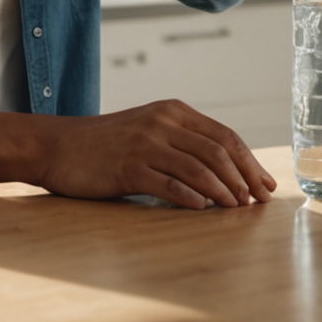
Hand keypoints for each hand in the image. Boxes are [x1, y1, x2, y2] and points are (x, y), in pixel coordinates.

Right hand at [32, 99, 278, 209]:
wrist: (56, 146)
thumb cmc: (105, 144)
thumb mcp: (147, 130)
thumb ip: (181, 142)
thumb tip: (226, 173)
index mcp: (172, 111)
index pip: (224, 135)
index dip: (249, 162)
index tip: (265, 185)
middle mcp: (162, 122)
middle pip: (218, 151)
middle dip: (244, 178)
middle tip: (258, 203)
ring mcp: (144, 144)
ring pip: (199, 168)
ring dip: (223, 191)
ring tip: (236, 209)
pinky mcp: (128, 167)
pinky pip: (168, 184)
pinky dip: (191, 198)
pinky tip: (203, 210)